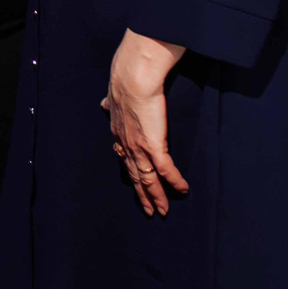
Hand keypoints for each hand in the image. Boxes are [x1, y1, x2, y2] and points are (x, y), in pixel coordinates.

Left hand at [101, 28, 189, 216]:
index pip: (125, 160)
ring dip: (156, 196)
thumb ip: (111, 104)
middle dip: (142, 194)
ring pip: (148, 179)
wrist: (132, 78)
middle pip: (135, 176)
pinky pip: (166, 170)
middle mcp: (126, 145)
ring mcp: (139, 148)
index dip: (131, 173)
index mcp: (117, 134)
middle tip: (149, 210)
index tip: (136, 183)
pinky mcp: (154, 146)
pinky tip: (183, 190)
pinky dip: (174, 182)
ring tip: (163, 210)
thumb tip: (104, 104)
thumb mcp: (113, 96)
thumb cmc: (125, 82)